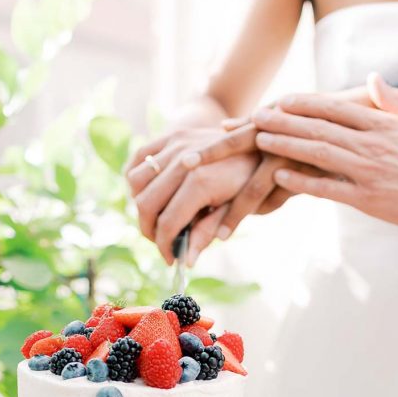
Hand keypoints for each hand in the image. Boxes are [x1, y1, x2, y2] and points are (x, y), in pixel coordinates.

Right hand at [126, 127, 259, 262]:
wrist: (261, 144)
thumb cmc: (252, 181)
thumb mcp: (235, 211)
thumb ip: (206, 233)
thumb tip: (187, 261)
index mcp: (201, 183)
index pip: (168, 222)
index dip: (164, 246)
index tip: (170, 258)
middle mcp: (184, 161)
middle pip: (146, 203)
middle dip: (149, 230)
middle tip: (161, 242)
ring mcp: (176, 145)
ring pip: (136, 181)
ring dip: (141, 204)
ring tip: (157, 218)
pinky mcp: (173, 135)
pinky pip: (140, 157)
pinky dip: (138, 177)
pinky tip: (149, 192)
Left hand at [252, 76, 397, 232]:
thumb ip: (392, 101)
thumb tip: (372, 78)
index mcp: (382, 124)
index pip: (334, 107)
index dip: (304, 103)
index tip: (280, 100)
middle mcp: (372, 143)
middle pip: (319, 127)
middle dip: (284, 120)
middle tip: (255, 116)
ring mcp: (369, 170)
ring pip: (319, 152)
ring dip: (286, 144)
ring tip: (260, 139)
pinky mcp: (369, 198)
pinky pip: (329, 188)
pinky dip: (303, 181)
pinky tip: (280, 176)